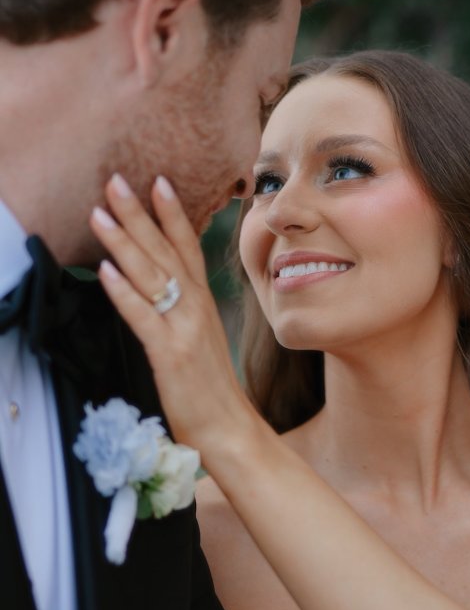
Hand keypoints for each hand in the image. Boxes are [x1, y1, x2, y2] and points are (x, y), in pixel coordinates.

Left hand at [90, 173, 254, 459]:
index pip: (187, 247)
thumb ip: (182, 309)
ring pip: (151, 275)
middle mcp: (196, 307)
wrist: (229, 428)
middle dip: (139, 214)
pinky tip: (105, 270)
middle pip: (165, 251)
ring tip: (100, 213)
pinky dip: (123, 292)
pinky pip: (143, 316)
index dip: (172, 213)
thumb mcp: (199, 338)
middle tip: (116, 181)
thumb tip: (157, 288)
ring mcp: (184, 328)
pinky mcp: (170, 354)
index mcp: (202, 302)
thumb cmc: (211, 388)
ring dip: (123, 241)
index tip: (158, 181)